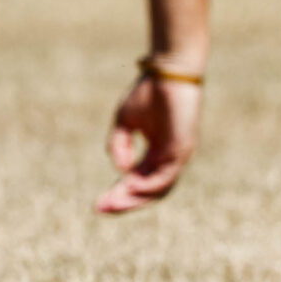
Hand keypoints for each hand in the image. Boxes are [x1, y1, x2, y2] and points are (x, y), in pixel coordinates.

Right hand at [97, 71, 201, 214]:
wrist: (168, 72)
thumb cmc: (148, 93)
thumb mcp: (124, 122)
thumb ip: (118, 146)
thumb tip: (120, 171)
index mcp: (156, 151)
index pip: (137, 180)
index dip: (118, 193)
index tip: (97, 204)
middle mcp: (167, 157)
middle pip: (147, 190)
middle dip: (124, 202)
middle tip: (100, 209)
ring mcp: (177, 155)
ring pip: (158, 189)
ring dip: (135, 198)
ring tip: (113, 203)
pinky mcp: (182, 149)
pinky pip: (166, 176)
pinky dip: (149, 185)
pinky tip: (131, 187)